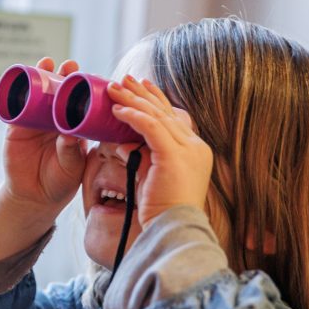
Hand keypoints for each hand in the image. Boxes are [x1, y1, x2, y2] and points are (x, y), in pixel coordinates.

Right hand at [0, 57, 85, 217]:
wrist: (34, 196)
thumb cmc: (60, 181)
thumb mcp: (71, 167)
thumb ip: (71, 152)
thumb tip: (69, 135)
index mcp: (74, 126)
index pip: (80, 102)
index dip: (85, 87)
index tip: (91, 76)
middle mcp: (55, 119)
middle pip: (60, 91)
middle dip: (64, 75)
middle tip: (69, 66)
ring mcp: (36, 121)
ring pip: (38, 93)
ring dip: (41, 75)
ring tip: (47, 63)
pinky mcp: (17, 127)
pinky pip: (16, 107)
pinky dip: (17, 93)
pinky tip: (19, 80)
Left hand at [107, 75, 212, 227]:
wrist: (173, 229)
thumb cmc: (161, 210)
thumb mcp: (152, 177)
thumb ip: (142, 157)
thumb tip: (122, 144)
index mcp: (195, 151)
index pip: (173, 117)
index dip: (156, 100)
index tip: (141, 86)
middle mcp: (195, 146)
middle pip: (165, 111)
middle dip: (142, 94)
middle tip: (124, 79)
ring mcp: (187, 150)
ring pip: (156, 116)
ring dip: (133, 100)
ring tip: (114, 89)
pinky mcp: (174, 156)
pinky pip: (150, 127)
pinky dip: (132, 116)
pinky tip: (117, 110)